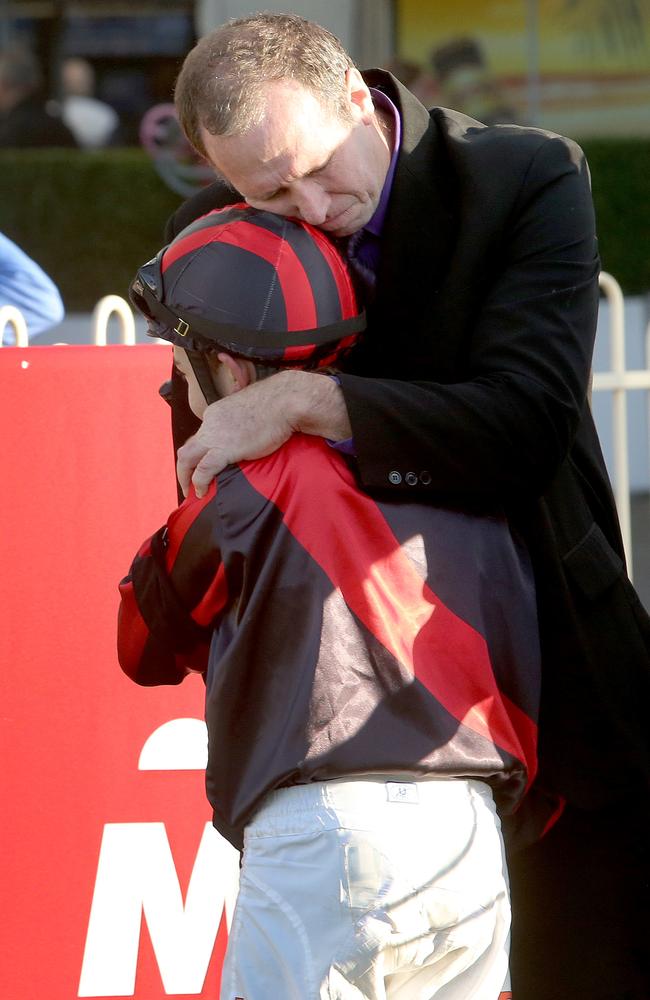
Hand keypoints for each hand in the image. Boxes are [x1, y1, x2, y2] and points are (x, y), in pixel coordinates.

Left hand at [176, 370, 351, 497]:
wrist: (283, 401)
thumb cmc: (276, 404)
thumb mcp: (251, 410)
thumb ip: (243, 421)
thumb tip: (248, 434)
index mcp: (216, 413)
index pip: (201, 435)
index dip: (200, 453)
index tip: (203, 466)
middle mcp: (210, 423)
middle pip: (188, 447)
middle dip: (185, 468)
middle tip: (189, 484)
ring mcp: (215, 436)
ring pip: (186, 458)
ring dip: (185, 477)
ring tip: (191, 493)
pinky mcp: (225, 449)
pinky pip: (203, 469)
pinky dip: (199, 483)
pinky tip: (203, 493)